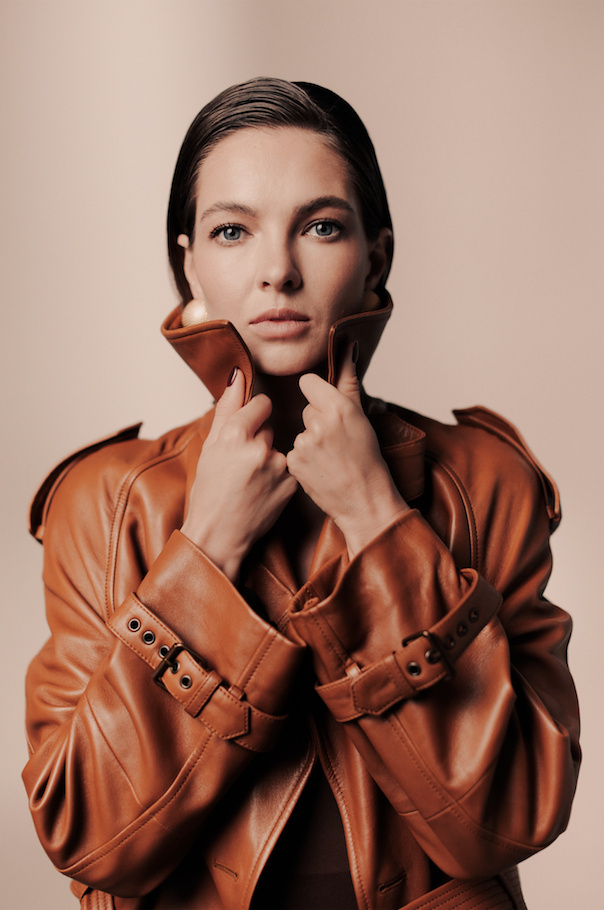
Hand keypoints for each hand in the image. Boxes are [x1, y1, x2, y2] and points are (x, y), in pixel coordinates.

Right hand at [181, 369, 297, 580]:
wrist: (219, 534)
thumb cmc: (209, 493)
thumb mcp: (210, 447)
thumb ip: (227, 408)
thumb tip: (238, 376)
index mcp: (236, 435)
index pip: (261, 404)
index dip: (253, 415)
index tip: (247, 428)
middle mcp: (260, 448)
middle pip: (269, 428)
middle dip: (258, 440)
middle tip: (241, 465)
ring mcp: (279, 467)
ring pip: (279, 448)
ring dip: (269, 458)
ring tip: (251, 480)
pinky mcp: (291, 484)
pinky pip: (288, 467)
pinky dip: (278, 475)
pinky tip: (263, 489)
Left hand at [286, 345, 408, 557]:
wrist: (366, 501)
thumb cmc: (369, 459)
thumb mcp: (363, 416)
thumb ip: (348, 379)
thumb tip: (348, 346)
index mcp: (338, 406)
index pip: (308, 382)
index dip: (318, 395)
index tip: (329, 409)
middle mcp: (319, 423)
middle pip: (306, 409)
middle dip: (318, 422)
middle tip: (338, 442)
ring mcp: (304, 444)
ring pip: (300, 430)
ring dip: (312, 442)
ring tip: (331, 459)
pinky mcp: (294, 463)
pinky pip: (294, 451)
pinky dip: (305, 460)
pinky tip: (321, 469)